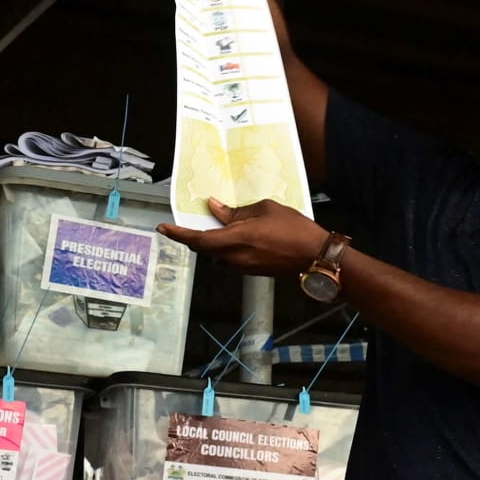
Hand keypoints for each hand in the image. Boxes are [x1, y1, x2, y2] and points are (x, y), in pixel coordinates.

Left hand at [158, 199, 328, 276]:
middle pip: (204, 248)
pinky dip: (226, 248)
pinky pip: (230, 259)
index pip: (198, 239)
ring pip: (217, 254)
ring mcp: (243, 266)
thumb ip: (237, 212)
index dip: (179, 234)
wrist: (316, 256)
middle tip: (187, 224)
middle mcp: (235, 257)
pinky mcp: (252, 270)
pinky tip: (236, 237)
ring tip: (217, 228)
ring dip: (212, 243)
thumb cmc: (294, 228)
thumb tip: (215, 208)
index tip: (163, 227)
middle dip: (194, 237)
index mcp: (236, 239)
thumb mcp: (265, 210)